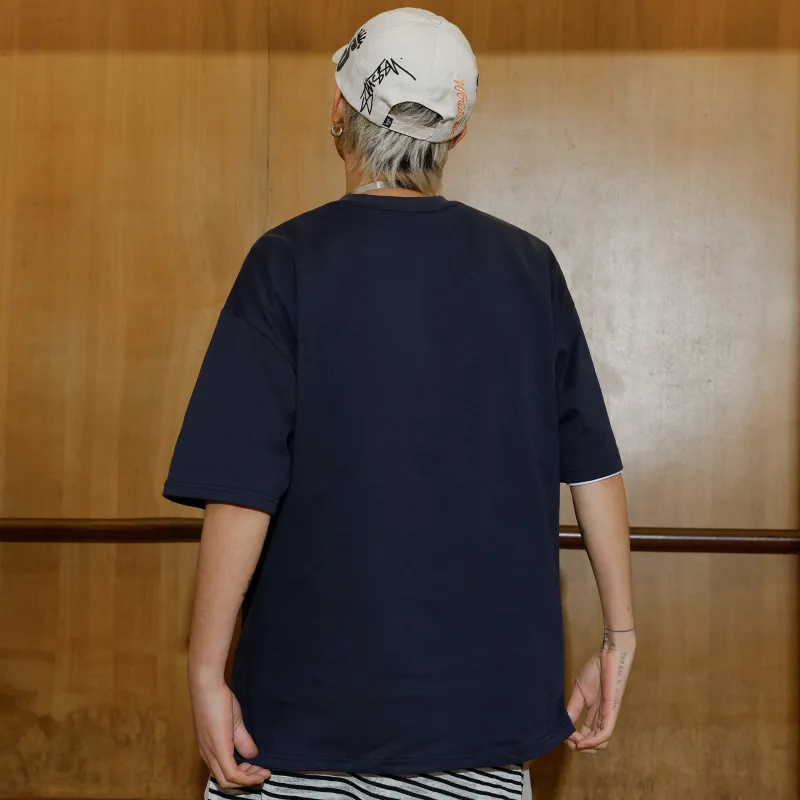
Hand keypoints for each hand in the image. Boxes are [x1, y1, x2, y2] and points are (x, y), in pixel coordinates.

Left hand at [188, 672, 270, 787]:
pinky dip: (246, 778)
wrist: (208, 688)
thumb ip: (242, 740)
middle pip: (226, 781)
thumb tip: (252, 754)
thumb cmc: (218, 701)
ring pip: (227, 780)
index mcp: (209, 750)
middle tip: (263, 773)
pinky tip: (258, 773)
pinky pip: (231, 773)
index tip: (258, 769)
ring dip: (247, 780)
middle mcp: (208, 756)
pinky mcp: (218, 749)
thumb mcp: (234, 724)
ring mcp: (211, 754)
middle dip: (246, 781)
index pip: (224, 773)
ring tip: (263, 773)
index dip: (242, 775)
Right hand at [566, 627, 635, 752]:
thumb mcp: (579, 691)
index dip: (574, 739)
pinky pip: (605, 732)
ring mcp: (608, 715)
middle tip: (568, 742)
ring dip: (586, 746)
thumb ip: (573, 707)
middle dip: (580, 746)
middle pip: (595, 742)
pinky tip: (582, 742)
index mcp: (594, 714)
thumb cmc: (596, 670)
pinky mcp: (612, 711)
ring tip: (574, 742)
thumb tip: (563, 723)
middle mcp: (602, 718)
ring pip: (602, 742)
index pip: (586, 734)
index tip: (563, 734)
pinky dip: (594, 741)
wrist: (609, 656)